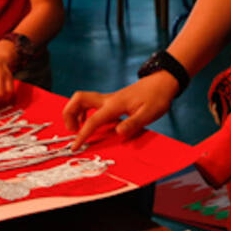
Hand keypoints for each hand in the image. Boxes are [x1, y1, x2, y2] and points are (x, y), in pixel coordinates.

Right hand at [62, 72, 178, 148]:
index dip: (82, 134)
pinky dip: (84, 112)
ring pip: (82, 99)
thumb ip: (133, 123)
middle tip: (72, 131)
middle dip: (69, 114)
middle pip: (79, 99)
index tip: (75, 147)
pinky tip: (91, 122)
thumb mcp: (149, 113)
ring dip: (74, 112)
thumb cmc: (157, 98)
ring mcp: (108, 98)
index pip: (93, 120)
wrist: (162, 83)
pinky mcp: (111, 100)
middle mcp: (107, 99)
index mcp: (115, 105)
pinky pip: (90, 103)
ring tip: (79, 128)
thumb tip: (118, 133)